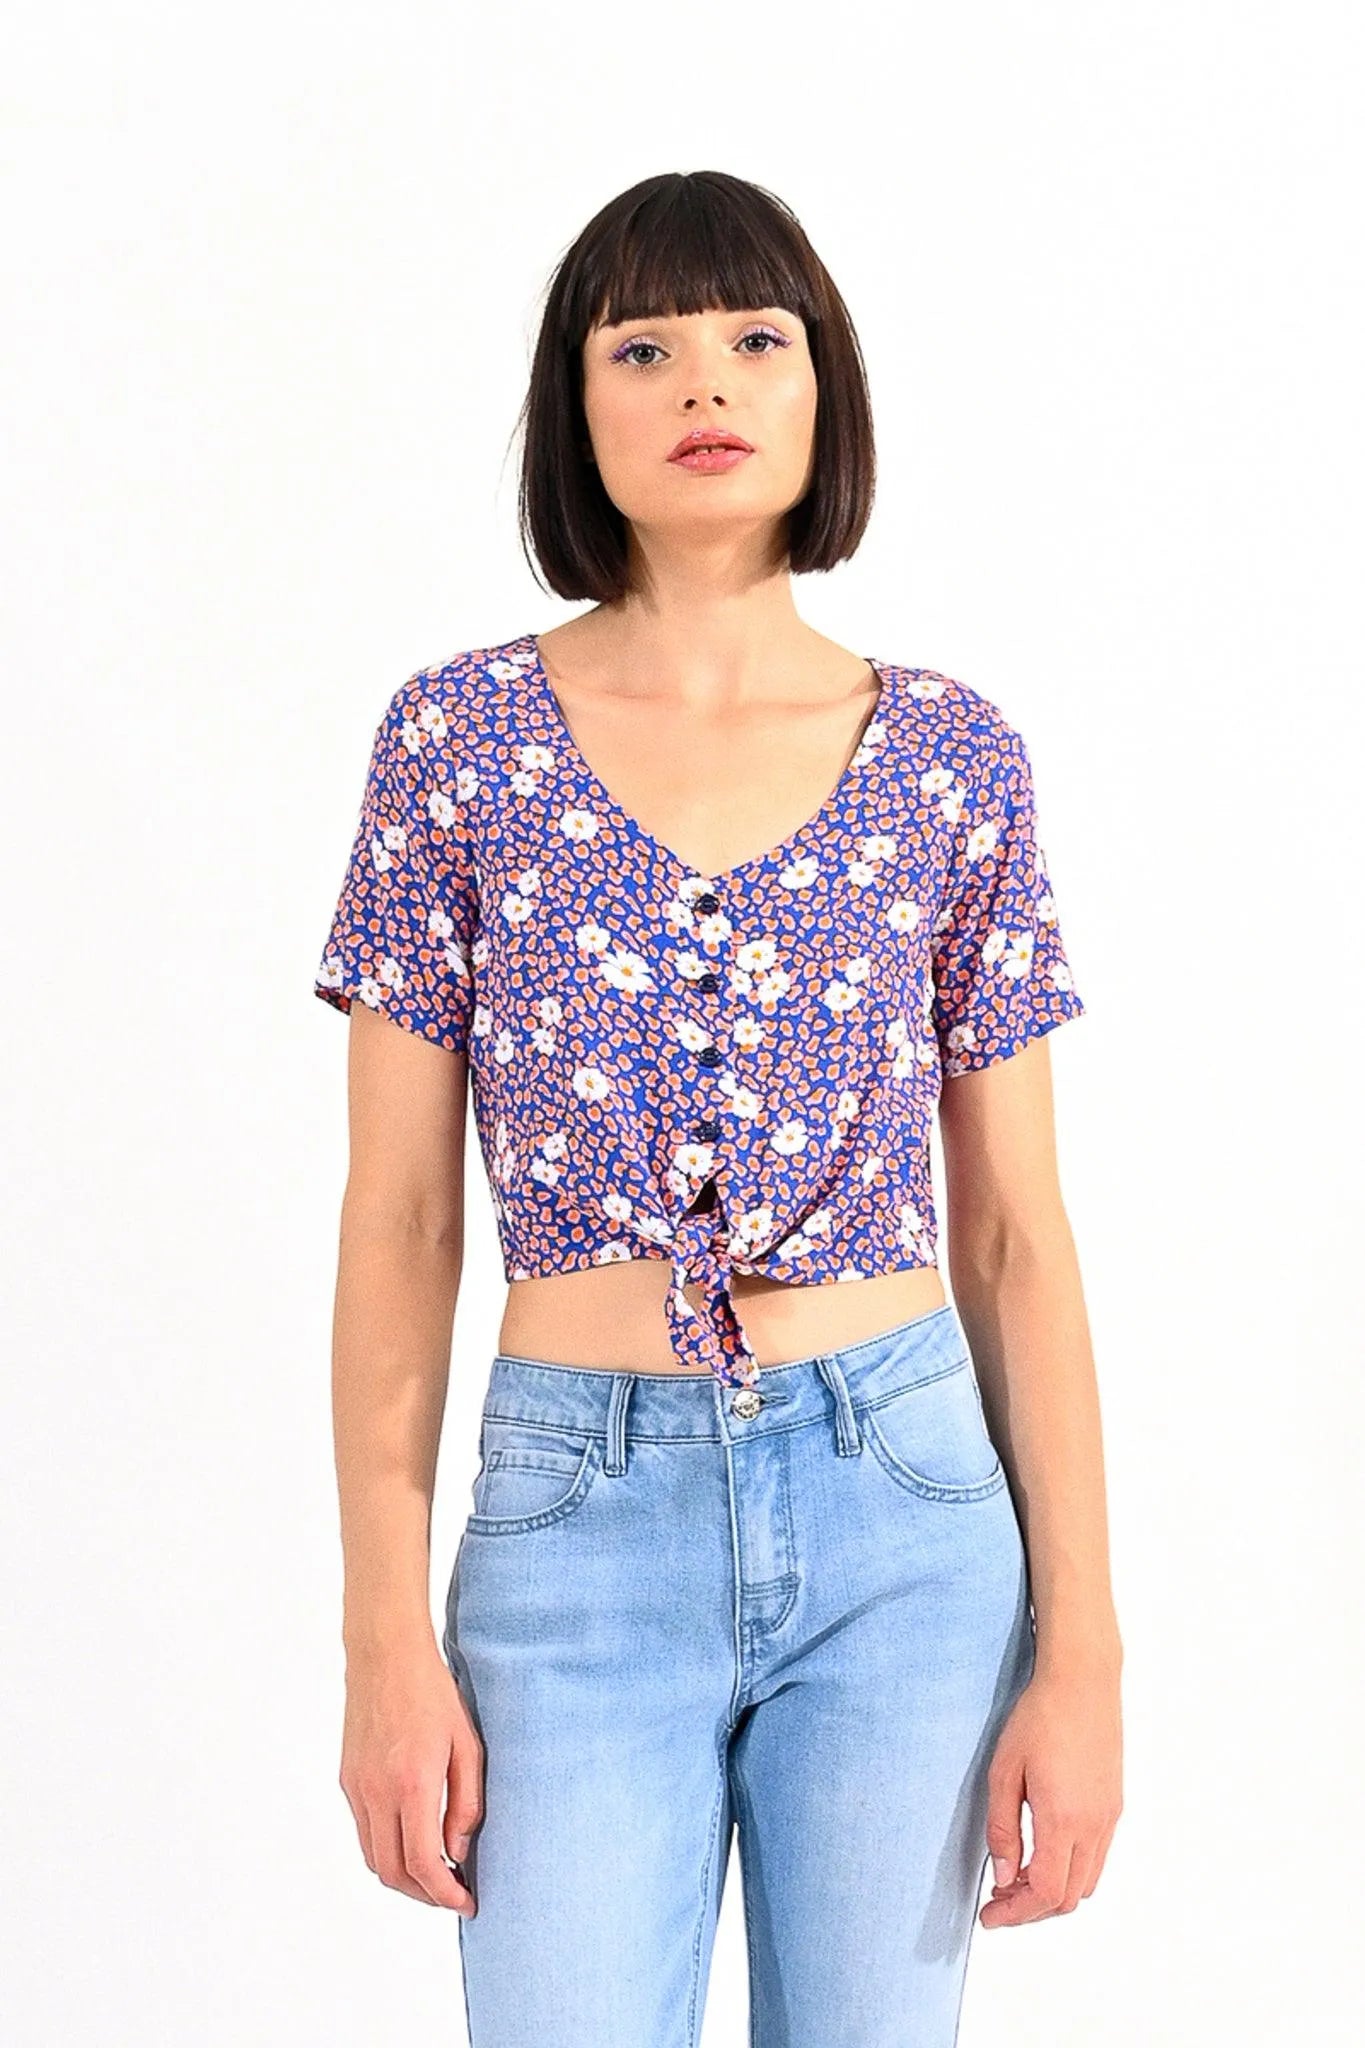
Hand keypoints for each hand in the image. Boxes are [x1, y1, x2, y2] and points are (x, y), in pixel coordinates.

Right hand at [340, 1636, 483, 1914]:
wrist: (385, 1656)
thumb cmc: (432, 1694)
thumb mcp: (467, 1744)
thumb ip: (466, 1803)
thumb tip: (457, 1852)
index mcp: (412, 1783)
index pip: (423, 1864)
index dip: (445, 1894)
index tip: (467, 1902)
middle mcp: (377, 1793)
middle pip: (393, 1873)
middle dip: (424, 1895)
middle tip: (453, 1893)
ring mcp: (356, 1788)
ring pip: (374, 1858)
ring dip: (404, 1877)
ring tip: (435, 1872)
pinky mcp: (347, 1780)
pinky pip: (364, 1832)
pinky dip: (387, 1849)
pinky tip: (412, 1838)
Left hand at [980, 1659, 1122, 1926]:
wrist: (1083, 1682)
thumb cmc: (1039, 1718)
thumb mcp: (1004, 1771)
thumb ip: (1002, 1829)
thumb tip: (1003, 1877)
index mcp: (1063, 1819)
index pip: (1044, 1893)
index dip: (1015, 1913)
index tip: (989, 1917)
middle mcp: (1093, 1825)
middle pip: (1067, 1897)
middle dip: (1031, 1908)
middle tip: (997, 1899)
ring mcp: (1109, 1817)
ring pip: (1086, 1882)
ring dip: (1052, 1891)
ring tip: (1016, 1876)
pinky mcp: (1114, 1806)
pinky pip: (1096, 1857)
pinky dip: (1070, 1870)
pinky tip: (1042, 1851)